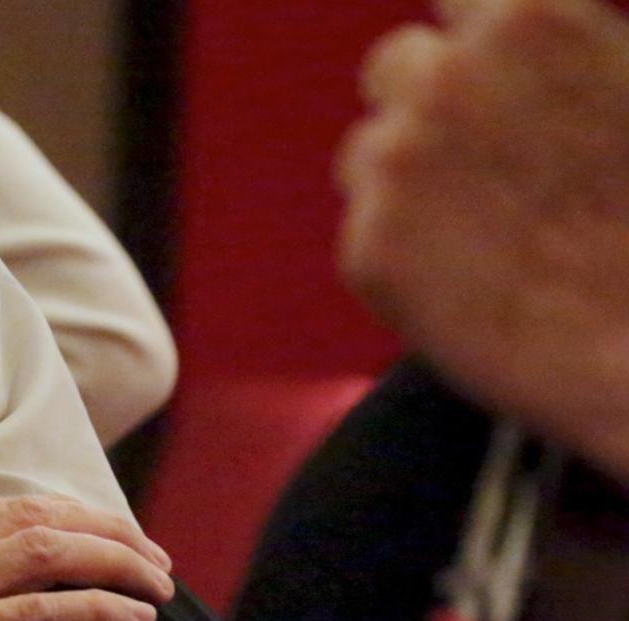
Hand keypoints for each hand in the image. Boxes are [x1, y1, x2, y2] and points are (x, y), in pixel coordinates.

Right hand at [0, 496, 172, 620]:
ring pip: (48, 553)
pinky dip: (98, 609)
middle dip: (100, 528)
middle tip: (147, 551)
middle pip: (29, 519)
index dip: (46, 521)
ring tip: (159, 581)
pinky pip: (42, 614)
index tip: (84, 536)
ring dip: (114, 561)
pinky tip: (135, 620)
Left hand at [338, 0, 628, 480]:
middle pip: (394, 65)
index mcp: (529, 19)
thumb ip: (564, 51)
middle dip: (425, 102)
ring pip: (367, 152)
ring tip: (489, 232)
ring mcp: (398, 165)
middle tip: (481, 160)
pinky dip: (404, 257)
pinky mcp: (370, 251)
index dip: (472, 38)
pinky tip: (472, 283)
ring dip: (408, 181)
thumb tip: (519, 53)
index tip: (480, 67)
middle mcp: (448, 79)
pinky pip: (366, 234)